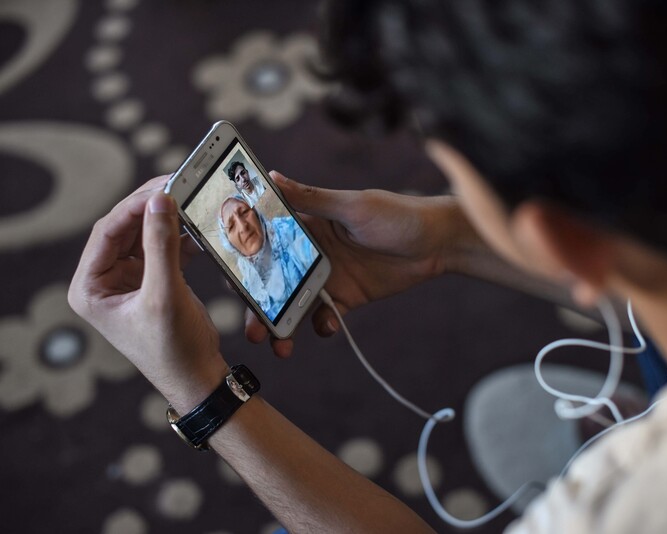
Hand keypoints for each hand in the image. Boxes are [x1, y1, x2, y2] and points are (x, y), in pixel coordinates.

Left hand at [69, 176, 229, 412]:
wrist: (198, 378)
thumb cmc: (173, 348)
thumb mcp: (165, 294)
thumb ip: (161, 245)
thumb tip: (160, 201)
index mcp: (90, 288)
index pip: (107, 232)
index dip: (134, 207)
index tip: (164, 188)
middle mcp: (104, 282)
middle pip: (125, 228)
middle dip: (151, 208)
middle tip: (178, 185)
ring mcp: (128, 281)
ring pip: (145, 235)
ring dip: (167, 219)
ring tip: (190, 200)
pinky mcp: (152, 282)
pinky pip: (162, 248)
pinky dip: (180, 236)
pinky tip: (197, 227)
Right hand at [248, 171, 468, 356]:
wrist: (437, 242)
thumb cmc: (396, 214)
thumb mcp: (352, 206)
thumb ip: (312, 199)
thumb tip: (271, 176)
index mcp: (307, 226)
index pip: (265, 242)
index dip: (245, 260)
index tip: (228, 279)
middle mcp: (311, 253)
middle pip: (274, 281)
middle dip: (259, 304)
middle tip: (250, 325)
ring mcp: (327, 277)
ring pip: (294, 304)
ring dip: (282, 325)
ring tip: (277, 344)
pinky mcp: (347, 298)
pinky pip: (325, 317)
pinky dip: (321, 326)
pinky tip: (326, 327)